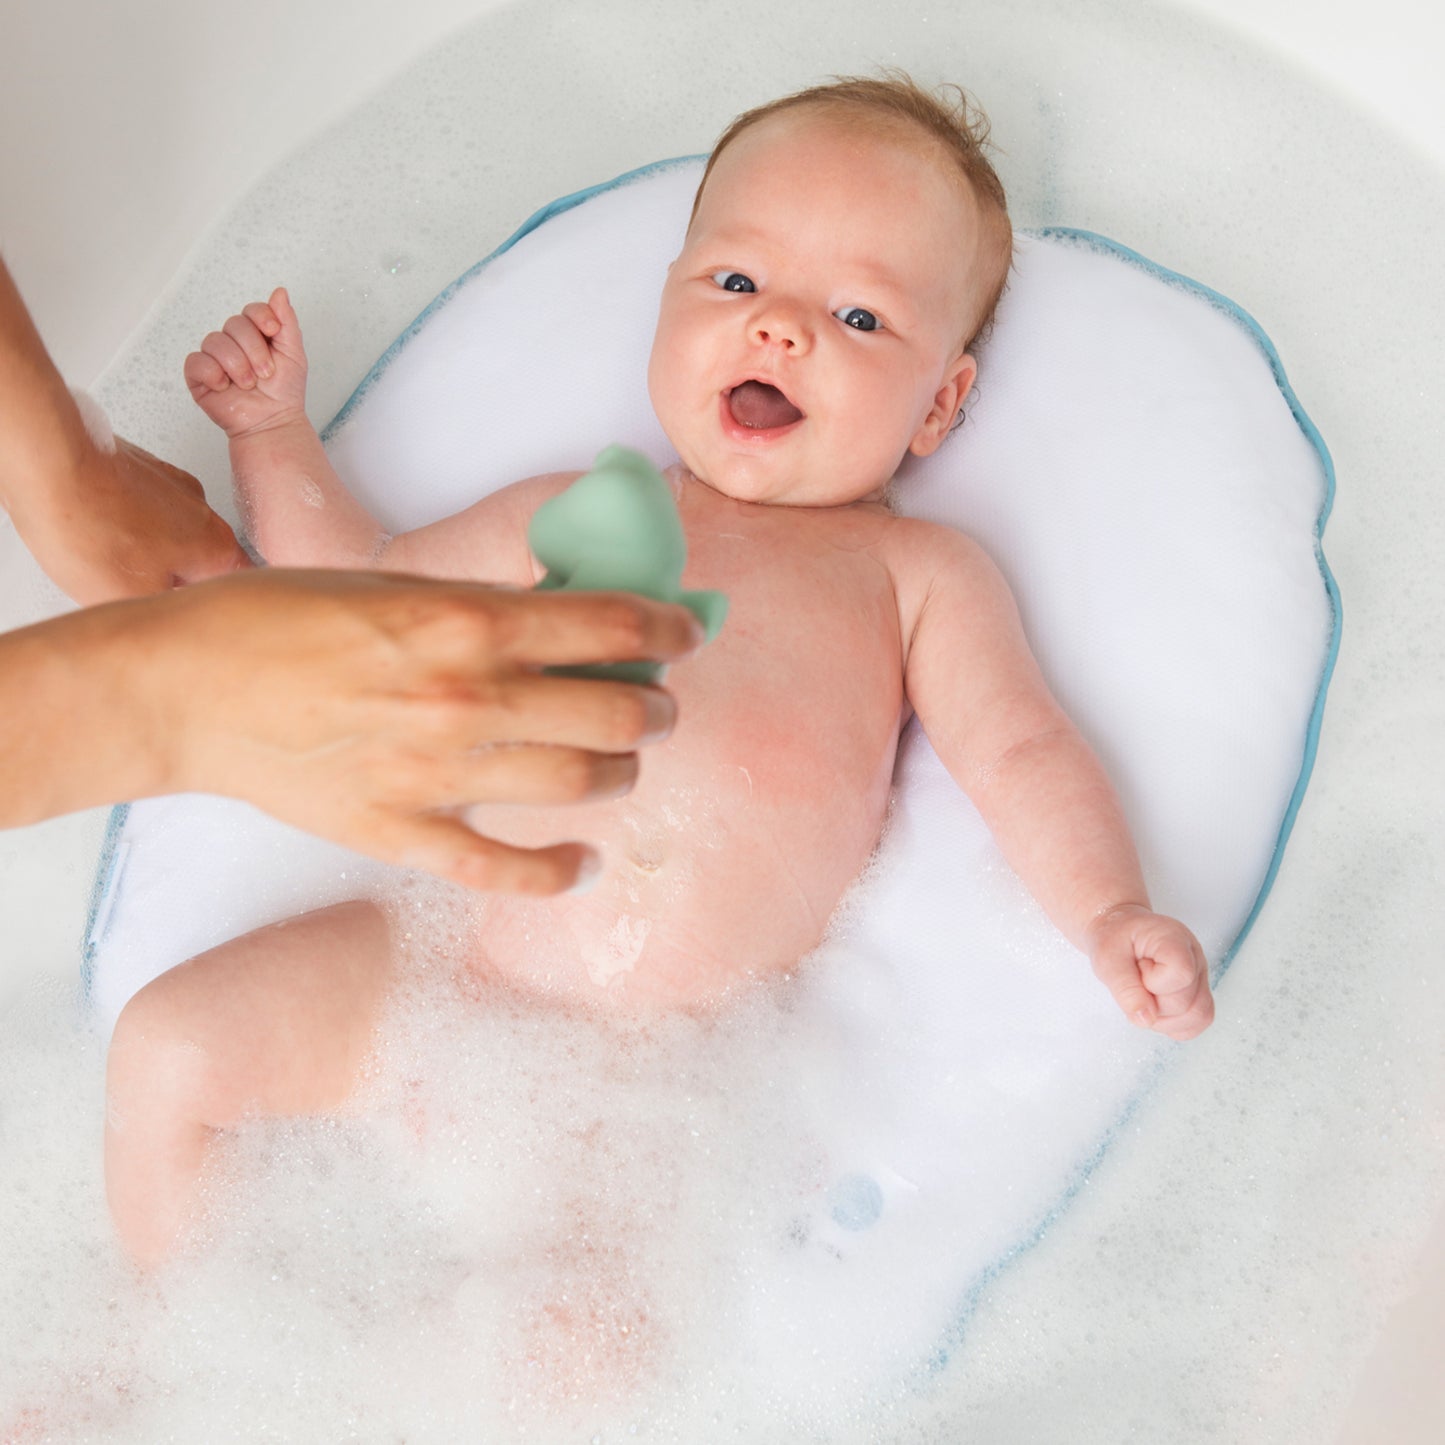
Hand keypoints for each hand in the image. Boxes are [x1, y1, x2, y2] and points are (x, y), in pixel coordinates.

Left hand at [9, 429, 251, 605]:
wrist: (49, 464)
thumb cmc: (89, 527)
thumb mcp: (135, 606)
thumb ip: (171, 621)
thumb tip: (173, 626)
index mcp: (220, 549)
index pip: (227, 595)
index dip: (198, 613)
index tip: (175, 620)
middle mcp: (205, 512)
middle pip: (197, 565)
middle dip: (167, 582)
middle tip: (131, 596)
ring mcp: (173, 484)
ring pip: (166, 535)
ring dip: (142, 552)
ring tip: (103, 560)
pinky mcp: (138, 467)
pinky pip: (138, 507)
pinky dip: (121, 523)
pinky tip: (92, 533)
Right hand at [122, 569, 703, 893]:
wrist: (187, 688)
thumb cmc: (280, 620)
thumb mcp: (395, 583)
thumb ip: (484, 604)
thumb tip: (564, 618)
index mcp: (467, 622)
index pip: (612, 625)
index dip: (670, 630)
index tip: (686, 635)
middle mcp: (467, 698)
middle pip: (614, 712)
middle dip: (655, 708)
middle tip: (656, 705)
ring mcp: (437, 774)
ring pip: (578, 785)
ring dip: (621, 774)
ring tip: (621, 764)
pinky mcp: (400, 832)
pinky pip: (501, 869)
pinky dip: (557, 873)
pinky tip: (585, 863)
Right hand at [183, 287, 306, 437]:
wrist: (273, 422)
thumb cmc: (284, 391)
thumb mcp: (293, 353)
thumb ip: (287, 322)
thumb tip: (280, 291)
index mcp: (255, 334)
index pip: (251, 310)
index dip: (261, 317)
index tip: (273, 332)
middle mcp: (233, 342)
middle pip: (234, 324)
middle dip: (254, 350)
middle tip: (265, 373)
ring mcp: (214, 358)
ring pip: (215, 341)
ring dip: (237, 365)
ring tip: (248, 384)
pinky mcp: (199, 375)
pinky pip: (197, 361)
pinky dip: (213, 373)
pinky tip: (225, 386)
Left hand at [1086, 904, 1214, 1039]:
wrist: (1118, 929)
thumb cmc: (1113, 938)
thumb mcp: (1107, 958)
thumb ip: (1125, 989)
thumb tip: (1146, 1020)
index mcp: (1175, 939)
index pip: (1181, 975)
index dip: (1153, 984)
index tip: (1136, 968)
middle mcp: (1195, 958)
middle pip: (1188, 1003)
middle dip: (1154, 1003)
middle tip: (1136, 980)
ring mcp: (1199, 976)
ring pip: (1197, 1017)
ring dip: (1164, 1018)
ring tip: (1144, 995)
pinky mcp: (1197, 992)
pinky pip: (1196, 1022)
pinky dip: (1172, 1023)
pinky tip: (1154, 1006)